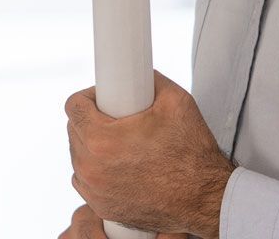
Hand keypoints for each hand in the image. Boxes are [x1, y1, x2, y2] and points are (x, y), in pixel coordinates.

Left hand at [66, 71, 231, 236]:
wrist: (205, 198)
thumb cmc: (192, 156)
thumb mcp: (175, 101)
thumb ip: (148, 78)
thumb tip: (138, 71)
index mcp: (102, 141)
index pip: (73, 106)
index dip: (91, 96)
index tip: (105, 99)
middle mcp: (92, 169)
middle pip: (74, 130)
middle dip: (94, 120)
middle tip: (120, 120)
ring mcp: (95, 191)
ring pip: (78, 155)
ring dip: (94, 146)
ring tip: (124, 143)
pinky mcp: (101, 206)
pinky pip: (86, 180)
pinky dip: (98, 171)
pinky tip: (121, 165)